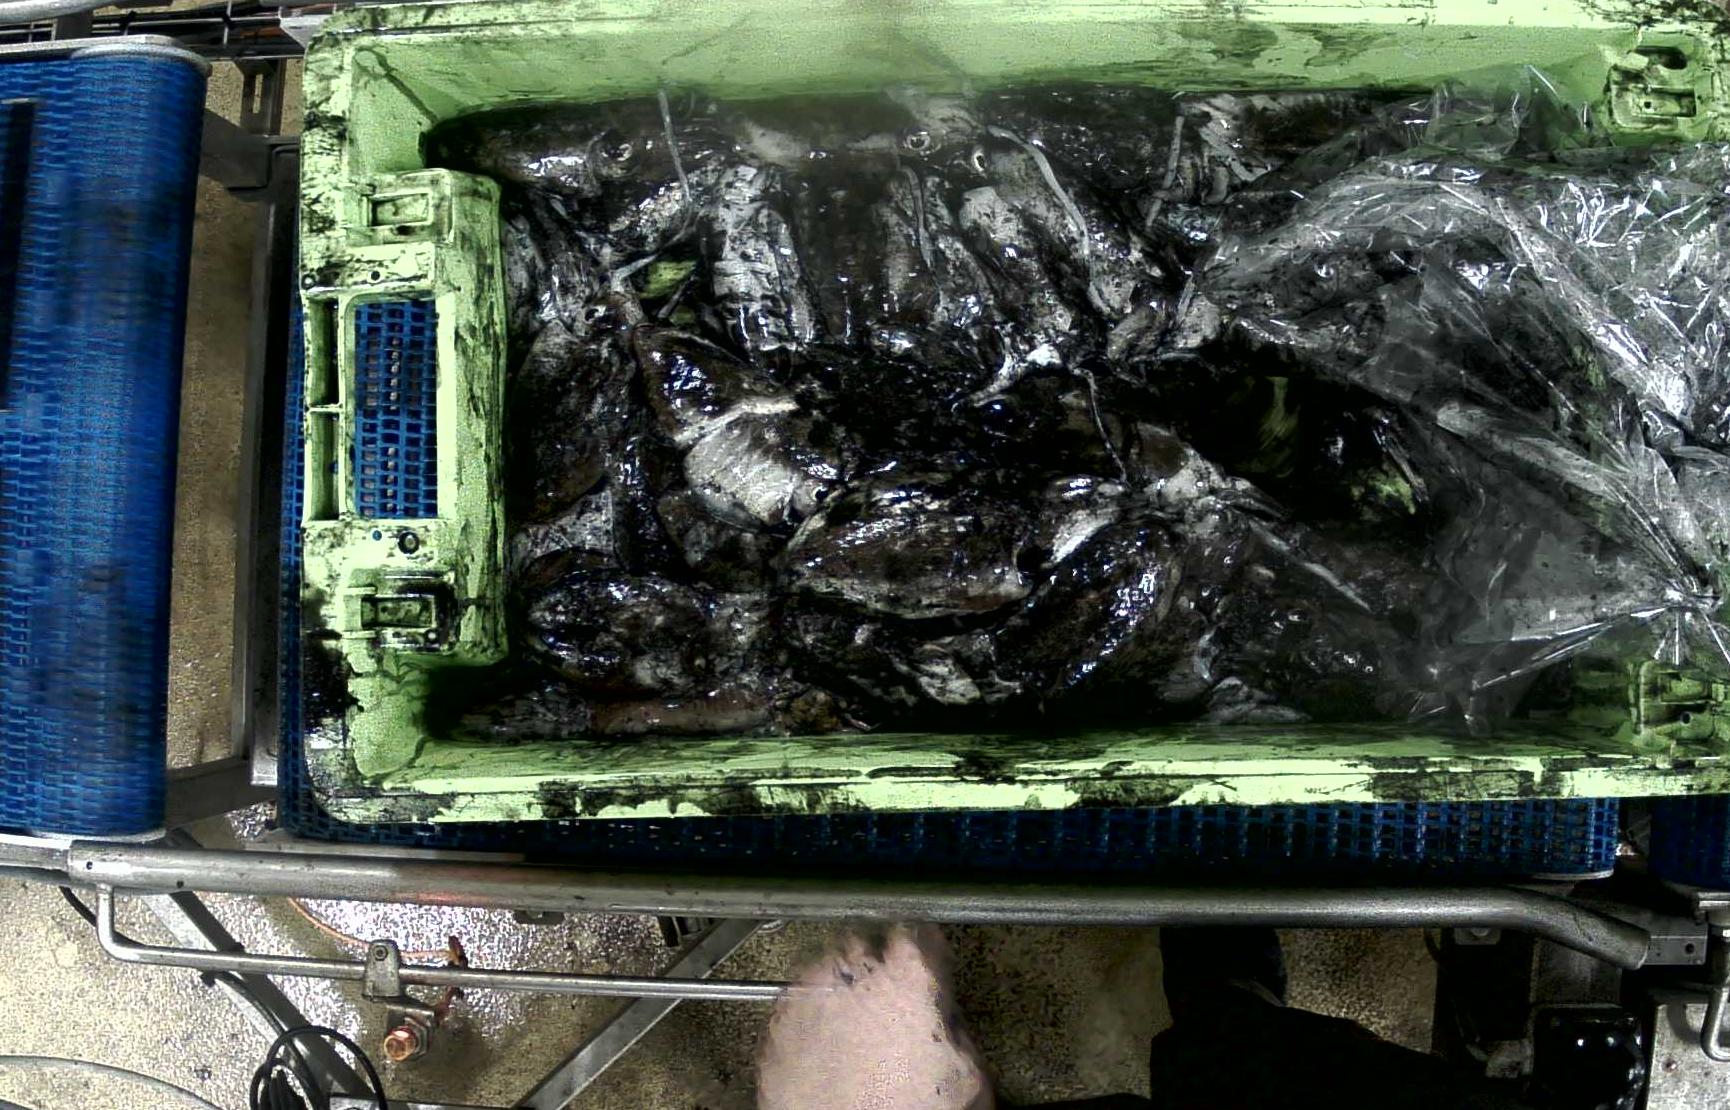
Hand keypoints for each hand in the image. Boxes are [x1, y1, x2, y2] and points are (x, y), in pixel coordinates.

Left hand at [757, 925, 993, 1109]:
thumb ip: (955, 1025)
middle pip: (867, 943)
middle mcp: (853, 973)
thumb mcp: (966, 1074)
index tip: (925, 960)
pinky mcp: (779, 1022)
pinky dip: (811, 1014)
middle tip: (888, 1000)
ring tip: (854, 1026)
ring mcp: (809, 994)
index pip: (918, 932)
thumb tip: (944, 1013)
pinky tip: (826, 1043)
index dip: (924, 948)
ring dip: (841, 986)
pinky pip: (797, 1001)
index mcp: (907, 978)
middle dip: (876, 964)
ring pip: (827, 968)